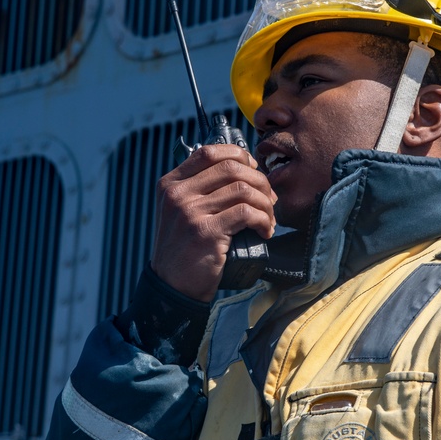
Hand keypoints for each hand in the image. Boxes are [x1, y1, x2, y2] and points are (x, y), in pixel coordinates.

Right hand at [150, 143, 276, 300]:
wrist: (172, 287)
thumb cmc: (184, 251)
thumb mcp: (180, 213)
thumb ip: (199, 191)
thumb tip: (242, 172)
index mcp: (171, 184)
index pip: (209, 152)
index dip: (239, 156)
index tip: (254, 171)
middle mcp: (178, 194)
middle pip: (231, 167)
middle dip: (260, 181)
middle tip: (269, 200)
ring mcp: (190, 212)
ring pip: (243, 189)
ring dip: (265, 204)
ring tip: (269, 219)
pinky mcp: (206, 232)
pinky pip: (246, 213)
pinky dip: (263, 220)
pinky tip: (265, 231)